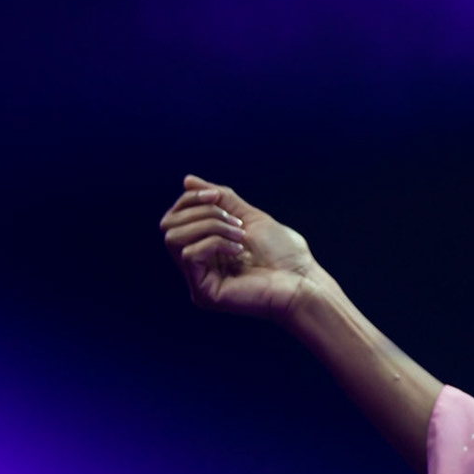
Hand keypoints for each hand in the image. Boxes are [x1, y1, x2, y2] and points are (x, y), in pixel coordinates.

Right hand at [160, 174, 330, 322]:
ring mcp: (199, 280)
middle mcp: (198, 266)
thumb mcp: (249, 217)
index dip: (190, 199)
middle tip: (236, 222)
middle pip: (169, 225)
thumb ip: (220, 199)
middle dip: (203, 213)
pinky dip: (214, 244)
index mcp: (205, 248)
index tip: (216, 195)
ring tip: (240, 235)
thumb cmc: (285, 254)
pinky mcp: (204, 293)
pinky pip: (189, 255)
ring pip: (175, 238)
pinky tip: (239, 251)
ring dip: (210, 226)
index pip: (175, 217)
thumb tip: (188, 181)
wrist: (304, 281)